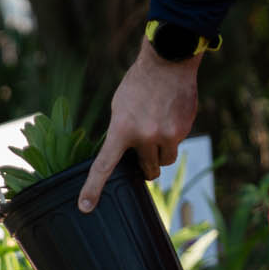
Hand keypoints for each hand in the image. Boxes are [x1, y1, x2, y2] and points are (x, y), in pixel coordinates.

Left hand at [79, 42, 200, 211]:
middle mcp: (145, 137)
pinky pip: (176, 145)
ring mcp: (167, 135)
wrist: (169, 62)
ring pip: (164, 161)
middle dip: (145, 168)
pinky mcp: (184, 130)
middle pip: (147, 170)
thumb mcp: (119, 107)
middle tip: (143, 159)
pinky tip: (169, 118)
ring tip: (157, 133)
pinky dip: (172, 138)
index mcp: (122, 130)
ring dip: (160, 155)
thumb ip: (121, 132)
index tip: (85, 207)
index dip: (93, 189)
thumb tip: (122, 155)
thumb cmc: (138, 84)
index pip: (104, 167)